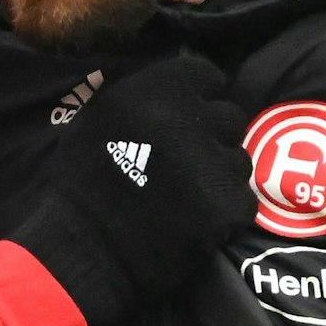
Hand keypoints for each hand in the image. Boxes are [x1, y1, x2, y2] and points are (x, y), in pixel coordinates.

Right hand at [12, 49, 256, 325]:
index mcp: (157, 89)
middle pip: (228, 117)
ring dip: (219, 176)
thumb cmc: (84, 183)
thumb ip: (143, 94)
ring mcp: (213, 163)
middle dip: (211, 138)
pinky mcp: (228, 206)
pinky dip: (223, 213)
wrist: (85, 250)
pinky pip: (242, 201)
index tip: (187, 119)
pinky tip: (192, 223)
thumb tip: (179, 88)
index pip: (206, 76)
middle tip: (185, 164)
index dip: (199, 98)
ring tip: (185, 198)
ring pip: (238, 160)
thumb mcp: (99, 116)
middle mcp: (190, 119)